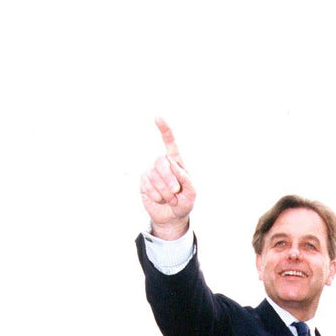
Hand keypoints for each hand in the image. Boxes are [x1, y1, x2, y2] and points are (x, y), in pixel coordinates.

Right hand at [139, 117, 195, 238]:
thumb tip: (174, 165)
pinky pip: (147, 185)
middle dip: (169, 179)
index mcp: (177, 163)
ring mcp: (152, 172)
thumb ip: (186, 179)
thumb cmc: (184, 202)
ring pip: (154, 175)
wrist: (172, 217)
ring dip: (164, 191)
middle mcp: (163, 165)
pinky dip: (156, 195)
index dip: (165, 131)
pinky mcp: (144, 182)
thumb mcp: (192, 193)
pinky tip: (161, 200)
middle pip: (161, 162)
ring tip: (170, 199)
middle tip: (175, 192)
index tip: (158, 118)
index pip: (170, 144)